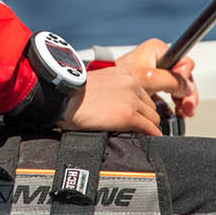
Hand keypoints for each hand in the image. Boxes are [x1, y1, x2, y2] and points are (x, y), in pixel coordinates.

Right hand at [56, 37, 197, 135]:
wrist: (61, 99)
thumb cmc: (71, 95)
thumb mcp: (96, 84)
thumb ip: (112, 90)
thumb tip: (116, 105)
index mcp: (124, 74)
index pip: (148, 88)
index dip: (148, 103)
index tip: (148, 113)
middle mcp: (131, 84)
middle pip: (152, 105)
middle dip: (145, 116)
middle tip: (136, 126)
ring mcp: (131, 99)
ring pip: (153, 117)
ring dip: (146, 126)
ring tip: (134, 133)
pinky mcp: (128, 115)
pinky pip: (150, 129)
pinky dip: (150, 136)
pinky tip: (146, 140)